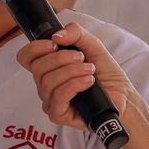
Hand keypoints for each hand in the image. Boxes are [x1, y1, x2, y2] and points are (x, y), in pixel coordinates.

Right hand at [16, 22, 144, 133]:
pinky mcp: (58, 115)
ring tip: (90, 70)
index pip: (26, 58)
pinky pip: (58, 96)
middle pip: (37, 68)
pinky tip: (88, 82)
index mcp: (49, 67)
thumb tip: (56, 36)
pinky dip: (74, 85)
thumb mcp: (92, 45)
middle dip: (61, 58)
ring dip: (72, 71)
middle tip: (82, 58)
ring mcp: (50, 101)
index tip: (54, 44)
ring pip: (48, 82)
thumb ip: (76, 33)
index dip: (35, 48)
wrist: (122, 95)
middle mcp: (46, 84)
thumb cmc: (106, 74)